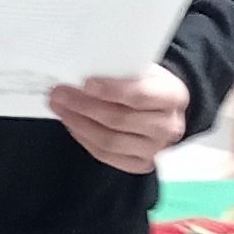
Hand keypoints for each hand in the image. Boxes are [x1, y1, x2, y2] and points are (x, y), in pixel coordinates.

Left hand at [48, 65, 190, 173]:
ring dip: (78, 123)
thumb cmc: (146, 82)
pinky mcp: (140, 165)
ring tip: (59, 107)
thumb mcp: (141, 69)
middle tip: (59, 93)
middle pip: (120, 119)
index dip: (112, 90)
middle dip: (84, 106)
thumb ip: (119, 70)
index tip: (86, 83)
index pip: (140, 95)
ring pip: (110, 140)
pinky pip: (106, 155)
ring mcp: (156, 150)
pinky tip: (71, 123)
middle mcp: (169, 127)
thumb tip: (80, 73)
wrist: (160, 107)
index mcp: (174, 96)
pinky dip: (84, 139)